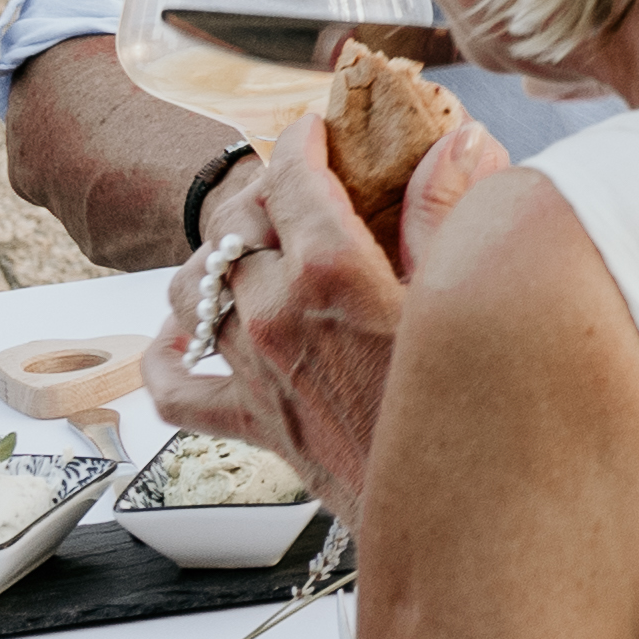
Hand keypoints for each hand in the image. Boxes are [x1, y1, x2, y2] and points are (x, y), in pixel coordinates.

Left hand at [144, 103, 509, 503]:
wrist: (455, 511)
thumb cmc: (473, 402)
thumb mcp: (471, 294)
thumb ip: (453, 210)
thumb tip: (456, 140)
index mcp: (333, 272)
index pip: (292, 178)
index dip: (303, 140)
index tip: (321, 128)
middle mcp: (277, 315)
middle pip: (236, 226)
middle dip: (264, 193)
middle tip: (302, 185)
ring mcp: (254, 371)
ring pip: (195, 291)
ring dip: (216, 259)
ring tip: (252, 246)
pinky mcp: (251, 423)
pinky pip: (176, 389)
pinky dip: (166, 357)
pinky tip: (177, 338)